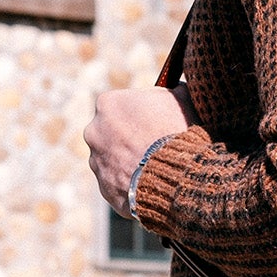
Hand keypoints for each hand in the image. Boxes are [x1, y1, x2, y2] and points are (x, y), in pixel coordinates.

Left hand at [85, 86, 196, 216]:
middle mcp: (94, 131)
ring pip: (114, 159)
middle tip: (156, 145)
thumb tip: (178, 88)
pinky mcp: (105, 188)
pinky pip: (120, 183)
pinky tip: (152, 183)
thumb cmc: (178, 132)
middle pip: (113, 132)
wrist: (176, 176)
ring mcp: (97, 162)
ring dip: (131, 161)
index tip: (156, 120)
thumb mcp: (182, 99)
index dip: (141, 113)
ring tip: (157, 167)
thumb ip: (173, 90)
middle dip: (131, 137)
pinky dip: (133, 183)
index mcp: (108, 104)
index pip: (122, 104)